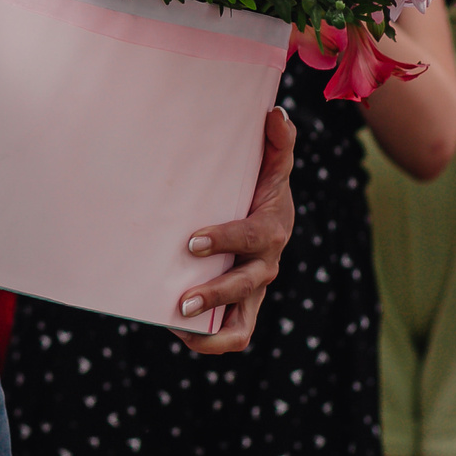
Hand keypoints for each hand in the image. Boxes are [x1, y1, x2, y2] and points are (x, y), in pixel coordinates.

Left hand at [178, 106, 296, 353]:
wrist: (267, 218)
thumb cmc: (261, 187)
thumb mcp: (272, 165)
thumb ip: (277, 143)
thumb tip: (276, 114)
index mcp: (271, 230)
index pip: (251, 238)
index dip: (224, 240)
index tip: (191, 242)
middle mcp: (266, 265)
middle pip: (246, 285)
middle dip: (214, 294)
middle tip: (181, 300)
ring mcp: (255, 290)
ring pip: (242, 322)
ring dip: (212, 330)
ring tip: (179, 324)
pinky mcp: (243, 307)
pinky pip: (235, 334)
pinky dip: (211, 341)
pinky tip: (178, 330)